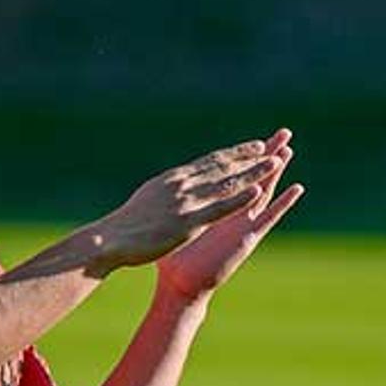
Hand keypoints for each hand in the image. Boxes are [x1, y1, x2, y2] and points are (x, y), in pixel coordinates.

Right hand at [84, 130, 294, 269]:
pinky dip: (241, 199)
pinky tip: (258, 193)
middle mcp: (182, 184)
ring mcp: (186, 202)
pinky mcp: (188, 222)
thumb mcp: (148, 197)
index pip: (209, 162)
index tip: (252, 146)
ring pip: (227, 183)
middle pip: (223, 167)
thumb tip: (171, 183)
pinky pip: (221, 209)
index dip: (233, 154)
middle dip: (249, 157)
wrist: (110, 239)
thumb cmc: (124, 224)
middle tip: (271, 147)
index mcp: (173, 178)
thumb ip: (165, 190)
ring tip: (275, 162)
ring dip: (253, 173)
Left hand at [156, 132, 302, 303]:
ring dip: (276, 171)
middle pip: (252, 177)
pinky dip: (283, 203)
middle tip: (283, 133)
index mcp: (214, 208)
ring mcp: (241, 224)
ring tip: (289, 150)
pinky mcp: (246, 238)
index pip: (231, 176)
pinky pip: (268, 217)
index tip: (255, 137)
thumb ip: (173, 210)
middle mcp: (231, 213)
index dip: (243, 156)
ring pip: (263, 191)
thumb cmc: (173, 261)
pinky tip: (297, 188)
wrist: (180, 287)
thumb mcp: (172, 226)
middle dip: (266, 155)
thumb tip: (158, 193)